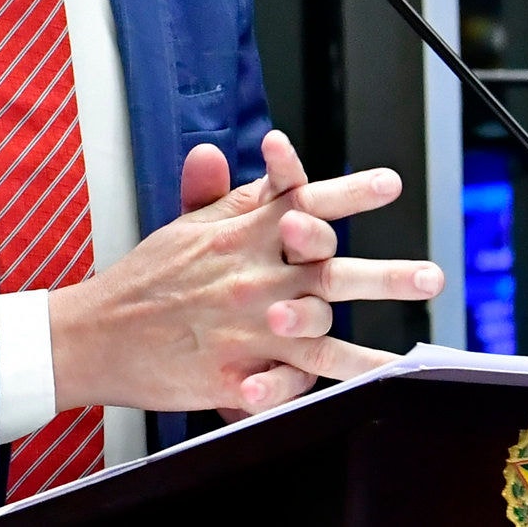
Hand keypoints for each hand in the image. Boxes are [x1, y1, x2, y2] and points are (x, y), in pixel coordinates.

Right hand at [48, 131, 442, 415]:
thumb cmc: (143, 281)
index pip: (298, 201)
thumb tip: (219, 152)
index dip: (345, 191)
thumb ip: (211, 194)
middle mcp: (249, 274)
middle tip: (432, 276)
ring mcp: (247, 323)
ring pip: (323, 319)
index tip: (389, 184)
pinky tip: (380, 375)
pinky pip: (302, 375)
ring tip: (410, 326)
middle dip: (384, 273)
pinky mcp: (238, 368)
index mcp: (237, 233)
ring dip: (371, 322)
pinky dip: (342, 374)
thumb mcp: (179, 228)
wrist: (95, 336)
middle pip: (327, 266)